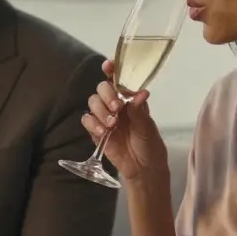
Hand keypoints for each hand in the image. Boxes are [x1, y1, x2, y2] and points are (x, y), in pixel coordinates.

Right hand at [82, 59, 168, 181]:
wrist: (143, 169)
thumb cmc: (149, 145)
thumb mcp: (147, 128)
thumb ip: (140, 111)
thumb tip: (141, 93)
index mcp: (130, 99)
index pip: (119, 79)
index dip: (112, 70)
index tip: (108, 66)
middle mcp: (116, 105)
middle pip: (102, 89)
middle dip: (107, 95)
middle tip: (116, 107)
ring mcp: (105, 117)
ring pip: (93, 102)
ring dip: (100, 110)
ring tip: (112, 124)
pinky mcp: (96, 131)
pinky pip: (87, 120)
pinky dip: (92, 124)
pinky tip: (102, 131)